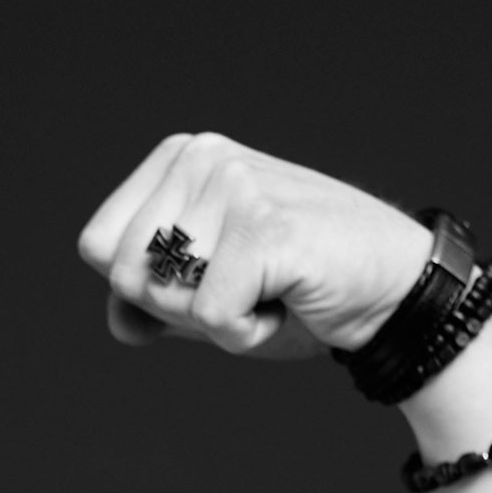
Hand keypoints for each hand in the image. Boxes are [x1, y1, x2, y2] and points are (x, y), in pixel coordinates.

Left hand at [75, 133, 431, 360]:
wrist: (394, 293)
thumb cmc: (298, 291)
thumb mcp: (207, 296)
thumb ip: (148, 302)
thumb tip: (120, 325)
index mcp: (180, 158)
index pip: (97, 247)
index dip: (144, 289)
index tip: (212, 276)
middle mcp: (202, 158)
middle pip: (123, 275)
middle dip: (179, 309)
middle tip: (248, 286)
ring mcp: (234, 185)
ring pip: (163, 297)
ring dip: (217, 322)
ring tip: (270, 289)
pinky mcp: (265, 227)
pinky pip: (212, 317)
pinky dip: (247, 335)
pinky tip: (290, 302)